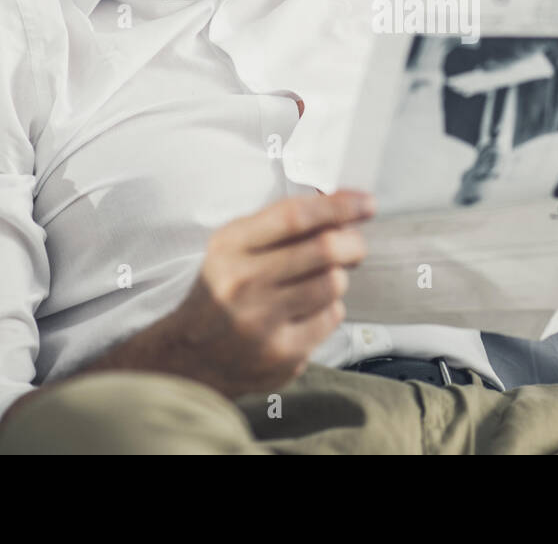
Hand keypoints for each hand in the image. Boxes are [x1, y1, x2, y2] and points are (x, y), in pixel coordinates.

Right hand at [172, 190, 373, 396]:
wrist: (191, 356)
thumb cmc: (224, 290)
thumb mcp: (236, 246)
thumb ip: (282, 224)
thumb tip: (340, 203)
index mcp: (231, 246)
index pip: (295, 216)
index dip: (338, 206)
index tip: (366, 203)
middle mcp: (244, 282)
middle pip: (324, 250)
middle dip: (352, 243)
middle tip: (353, 246)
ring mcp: (262, 322)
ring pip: (333, 283)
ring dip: (338, 277)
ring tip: (321, 280)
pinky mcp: (282, 354)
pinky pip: (331, 317)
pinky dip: (329, 309)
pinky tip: (308, 311)